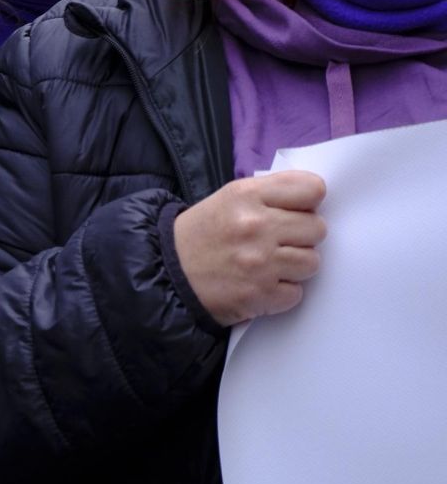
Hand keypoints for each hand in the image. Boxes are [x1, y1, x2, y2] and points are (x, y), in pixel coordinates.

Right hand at [172, 170, 326, 326]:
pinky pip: (297, 292)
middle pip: (317, 228)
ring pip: (312, 261)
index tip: (294, 210)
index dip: (307, 202)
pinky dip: (281, 291)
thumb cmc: (202, 234)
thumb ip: (270, 194)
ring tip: (268, 263)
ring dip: (294, 266)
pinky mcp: (261, 295)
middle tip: (277, 241)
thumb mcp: (228, 198)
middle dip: (301, 236)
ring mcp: (260, 262)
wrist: (166, 272)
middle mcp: (256, 226)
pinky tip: (260, 283)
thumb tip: (314, 200)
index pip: (312, 189)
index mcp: (247, 196)